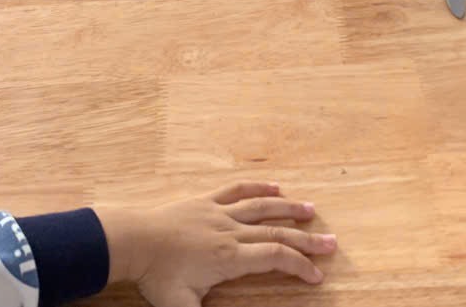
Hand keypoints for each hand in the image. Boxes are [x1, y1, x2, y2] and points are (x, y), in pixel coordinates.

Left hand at [103, 182, 334, 306]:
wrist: (133, 240)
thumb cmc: (156, 277)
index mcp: (229, 258)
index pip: (275, 258)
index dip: (299, 266)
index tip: (317, 276)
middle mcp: (230, 231)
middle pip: (277, 232)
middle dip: (307, 240)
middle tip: (332, 243)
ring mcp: (218, 212)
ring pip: (261, 208)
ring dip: (289, 208)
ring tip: (312, 209)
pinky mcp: (205, 201)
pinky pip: (237, 191)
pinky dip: (258, 188)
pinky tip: (274, 187)